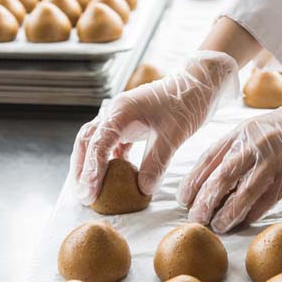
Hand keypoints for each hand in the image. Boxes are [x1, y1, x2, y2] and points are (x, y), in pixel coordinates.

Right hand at [70, 50, 237, 204]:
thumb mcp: (173, 135)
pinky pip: (113, 144)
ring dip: (92, 165)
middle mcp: (115, 113)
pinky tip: (112, 178)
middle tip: (84, 196)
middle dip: (82, 168)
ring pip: (97, 142)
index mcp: (121, 111)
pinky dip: (109, 161)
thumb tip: (142, 189)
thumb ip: (156, 162)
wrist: (199, 85)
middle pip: (87, 141)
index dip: (91, 170)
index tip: (90, 193)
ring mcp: (122, 118)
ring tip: (91, 189)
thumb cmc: (187, 102)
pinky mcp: (131, 124)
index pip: (97, 143)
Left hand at [178, 78, 281, 232]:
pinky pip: (267, 199)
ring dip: (227, 213)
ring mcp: (273, 160)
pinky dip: (253, 213)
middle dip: (205, 201)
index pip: (209, 160)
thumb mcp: (254, 131)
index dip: (193, 182)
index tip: (183, 200)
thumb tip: (211, 181)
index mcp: (240, 133)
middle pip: (221, 177)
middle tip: (196, 219)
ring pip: (243, 192)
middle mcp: (254, 145)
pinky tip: (242, 223)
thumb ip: (234, 151)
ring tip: (217, 226)